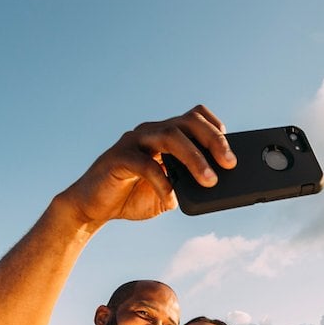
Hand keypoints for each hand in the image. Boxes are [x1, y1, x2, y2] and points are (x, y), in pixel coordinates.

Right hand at [59, 104, 236, 225]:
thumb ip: (186, 187)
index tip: (231, 147)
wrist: (92, 207)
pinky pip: (145, 163)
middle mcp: (150, 132)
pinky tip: (170, 195)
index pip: (193, 116)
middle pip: (187, 122)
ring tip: (209, 180)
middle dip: (213, 140)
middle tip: (229, 163)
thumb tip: (211, 188)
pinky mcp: (118, 157)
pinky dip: (162, 180)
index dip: (214, 127)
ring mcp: (133, 141)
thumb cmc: (131, 196)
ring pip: (169, 136)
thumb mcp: (167, 194)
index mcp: (163, 135)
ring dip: (194, 158)